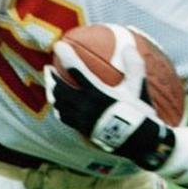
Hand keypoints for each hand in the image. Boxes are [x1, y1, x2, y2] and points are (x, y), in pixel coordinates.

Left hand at [44, 33, 174, 169]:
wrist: (138, 142)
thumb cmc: (139, 112)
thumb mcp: (138, 87)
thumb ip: (134, 65)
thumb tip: (128, 46)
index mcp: (97, 92)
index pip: (75, 69)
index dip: (65, 55)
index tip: (58, 45)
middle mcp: (85, 105)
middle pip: (59, 88)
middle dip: (51, 76)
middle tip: (48, 67)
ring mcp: (81, 119)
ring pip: (59, 104)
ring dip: (52, 92)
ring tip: (51, 85)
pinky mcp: (82, 130)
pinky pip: (65, 117)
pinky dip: (60, 108)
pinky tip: (60, 106)